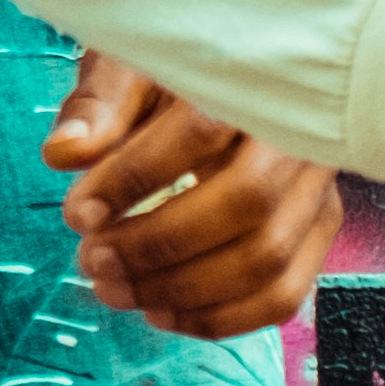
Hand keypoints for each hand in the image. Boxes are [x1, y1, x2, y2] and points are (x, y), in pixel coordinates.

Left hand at [47, 54, 340, 339]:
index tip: (78, 212)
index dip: (135, 179)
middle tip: (92, 259)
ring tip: (113, 289)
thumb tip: (64, 153)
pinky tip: (159, 311)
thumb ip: (99, 105)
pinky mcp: (320, 229)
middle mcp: (303, 133)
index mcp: (255, 77)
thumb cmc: (176, 76)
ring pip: (268, 260)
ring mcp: (319, 187)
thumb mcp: (132, 68)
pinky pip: (283, 295)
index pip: (202, 130)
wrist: (232, 81)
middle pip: (248, 203)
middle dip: (158, 244)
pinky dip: (217, 318)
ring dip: (180, 290)